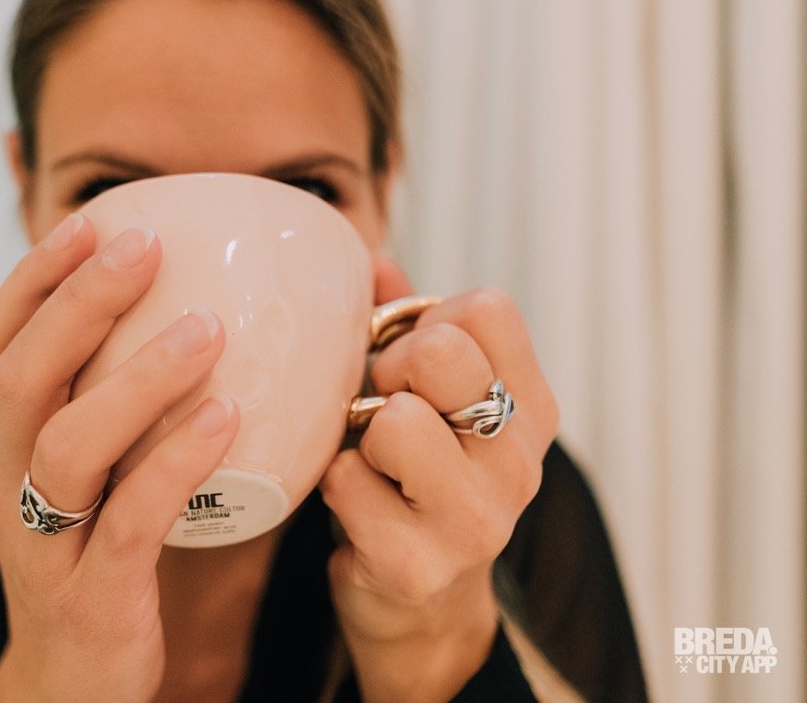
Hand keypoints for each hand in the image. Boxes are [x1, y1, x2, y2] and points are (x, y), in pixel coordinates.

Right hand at [0, 214, 239, 702]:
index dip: (33, 280)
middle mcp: (8, 486)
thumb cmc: (96, 565)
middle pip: (23, 379)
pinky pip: (131, 520)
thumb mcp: (90, 480)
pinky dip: (175, 463)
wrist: (69, 691)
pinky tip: (227, 419)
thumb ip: (120, 410)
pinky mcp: (92, 598)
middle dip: (80, 303)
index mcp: (8, 448)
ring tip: (207, 330)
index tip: (89, 222)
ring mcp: (44, 544)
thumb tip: (198, 319)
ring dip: (136, 379)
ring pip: (67, 447)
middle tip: (144, 248)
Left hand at [321, 259, 558, 701]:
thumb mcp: (433, 402)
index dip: (429, 322)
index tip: (414, 363)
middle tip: (383, 406)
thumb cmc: (419, 482)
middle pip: (441, 353)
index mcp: (531, 408)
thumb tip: (371, 259)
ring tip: (373, 460)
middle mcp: (517, 462)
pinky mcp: (416, 564)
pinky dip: (334, 484)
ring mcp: (475, 520)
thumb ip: (407, 327)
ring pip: (394, 421)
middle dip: (391, 369)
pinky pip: (345, 481)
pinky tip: (355, 504)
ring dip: (361, 434)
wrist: (423, 607)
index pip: (487, 307)